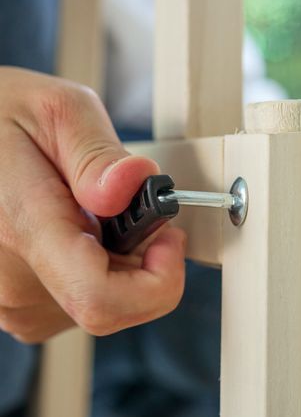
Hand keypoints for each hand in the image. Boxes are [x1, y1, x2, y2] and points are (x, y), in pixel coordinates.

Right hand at [0, 67, 185, 342]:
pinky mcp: (14, 307)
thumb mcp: (57, 109)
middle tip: (128, 209)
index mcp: (23, 228)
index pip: (101, 299)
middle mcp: (10, 282)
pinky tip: (75, 231)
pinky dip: (95, 271)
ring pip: (102, 306)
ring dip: (117, 264)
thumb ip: (99, 153)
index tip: (167, 239)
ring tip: (90, 212)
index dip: (157, 279)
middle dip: (142, 259)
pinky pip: (78, 303)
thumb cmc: (1, 117)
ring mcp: (8, 301)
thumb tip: (133, 185)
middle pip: (115, 304)